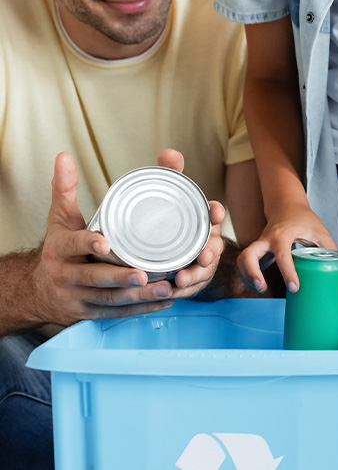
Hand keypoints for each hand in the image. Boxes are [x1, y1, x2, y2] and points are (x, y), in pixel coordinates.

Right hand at [29, 152, 177, 326]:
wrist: (37, 291)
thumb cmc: (58, 249)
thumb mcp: (59, 219)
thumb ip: (64, 189)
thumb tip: (64, 155)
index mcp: (61, 250)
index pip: (74, 246)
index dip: (89, 244)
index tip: (107, 244)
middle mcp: (67, 276)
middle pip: (96, 278)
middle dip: (122, 277)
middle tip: (148, 272)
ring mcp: (78, 298)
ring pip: (111, 299)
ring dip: (140, 296)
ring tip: (168, 288)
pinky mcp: (90, 314)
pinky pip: (117, 313)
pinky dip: (141, 309)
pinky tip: (165, 301)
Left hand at [157, 149, 227, 297]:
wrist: (172, 251)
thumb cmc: (175, 221)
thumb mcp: (172, 197)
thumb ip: (171, 175)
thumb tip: (169, 152)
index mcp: (204, 220)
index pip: (214, 213)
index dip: (215, 213)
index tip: (214, 213)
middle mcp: (208, 241)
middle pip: (213, 247)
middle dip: (210, 253)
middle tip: (202, 256)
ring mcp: (201, 263)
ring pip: (202, 271)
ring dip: (193, 276)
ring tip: (179, 281)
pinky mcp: (192, 280)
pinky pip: (190, 287)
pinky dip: (182, 291)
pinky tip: (170, 293)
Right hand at [236, 198, 337, 293]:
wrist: (287, 206)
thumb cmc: (304, 220)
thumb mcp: (320, 232)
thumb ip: (331, 251)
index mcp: (283, 235)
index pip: (283, 255)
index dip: (288, 272)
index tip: (294, 287)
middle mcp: (266, 239)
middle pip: (249, 255)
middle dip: (252, 273)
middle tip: (262, 288)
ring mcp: (258, 244)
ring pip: (243, 260)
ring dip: (246, 276)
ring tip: (259, 289)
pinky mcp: (255, 250)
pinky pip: (244, 264)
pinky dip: (246, 276)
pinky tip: (256, 285)